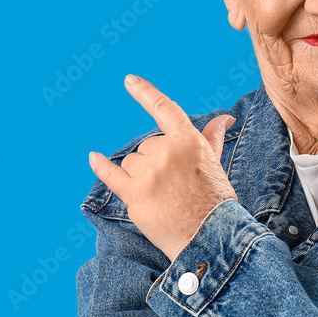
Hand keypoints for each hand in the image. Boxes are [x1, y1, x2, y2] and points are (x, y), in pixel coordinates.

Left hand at [88, 74, 237, 262]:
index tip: (129, 80)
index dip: (146, 93)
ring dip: (141, 176)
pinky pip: (110, 174)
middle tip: (175, 186)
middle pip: (147, 146)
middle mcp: (166, 151)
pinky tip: (93, 156)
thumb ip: (212, 137)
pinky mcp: (133, 193)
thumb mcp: (215, 164)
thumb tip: (224, 118)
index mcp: (188, 141)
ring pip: (132, 163)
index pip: (165, 109)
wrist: (209, 236)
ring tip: (163, 197)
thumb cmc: (215, 200)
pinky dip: (100, 165)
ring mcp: (148, 172)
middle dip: (156, 163)